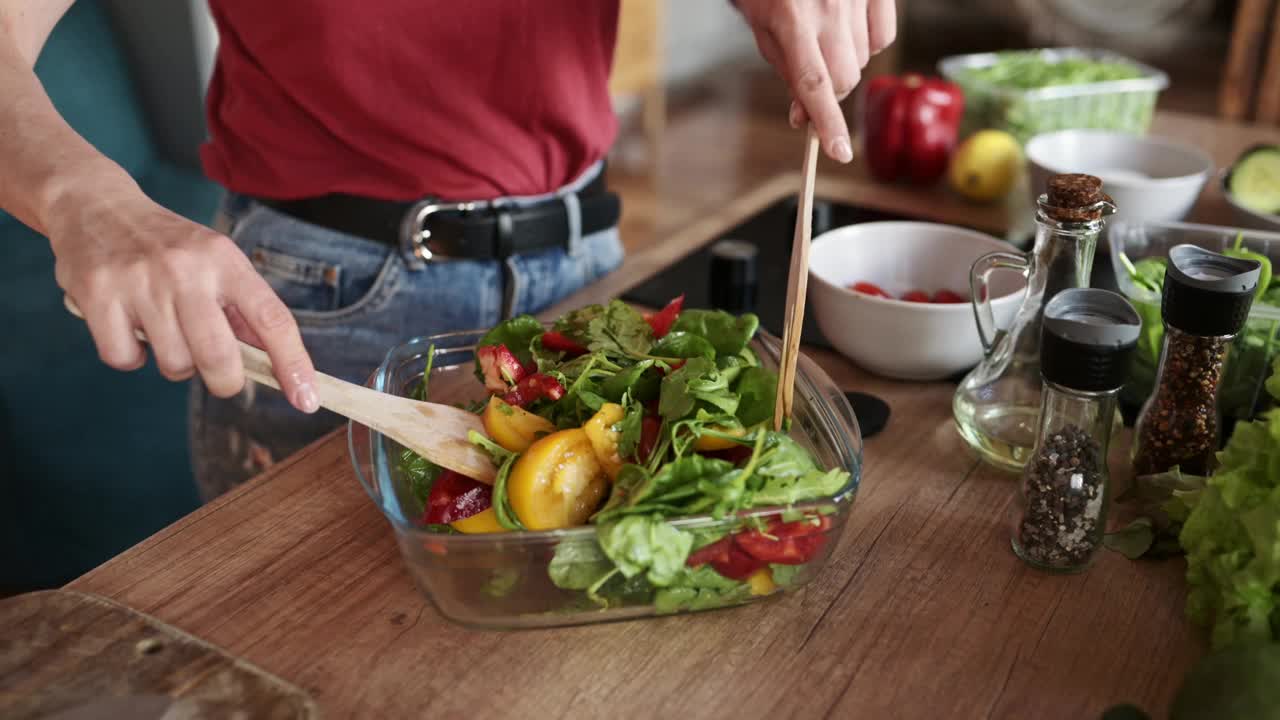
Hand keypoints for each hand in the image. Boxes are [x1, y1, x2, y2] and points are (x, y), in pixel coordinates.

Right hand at [46, 181, 318, 412]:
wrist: (94, 206)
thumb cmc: (168, 245)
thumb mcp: (216, 261)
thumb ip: (244, 310)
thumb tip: (277, 364)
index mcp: (225, 260)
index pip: (272, 319)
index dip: (293, 364)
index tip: (306, 399)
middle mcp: (185, 269)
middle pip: (220, 357)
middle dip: (226, 381)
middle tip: (219, 374)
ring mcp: (139, 282)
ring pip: (174, 364)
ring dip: (175, 363)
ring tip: (165, 330)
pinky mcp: (97, 296)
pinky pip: (125, 359)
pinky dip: (130, 356)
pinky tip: (130, 328)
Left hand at [737, 0, 896, 162]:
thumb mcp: (763, 25)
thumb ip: (785, 69)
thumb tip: (803, 115)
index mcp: (792, 19)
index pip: (814, 84)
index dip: (827, 123)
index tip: (838, 153)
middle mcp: (830, 7)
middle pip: (844, 79)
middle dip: (828, 93)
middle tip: (811, 84)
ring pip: (863, 61)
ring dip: (844, 64)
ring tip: (823, 39)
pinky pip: (884, 36)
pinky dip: (868, 43)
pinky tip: (848, 29)